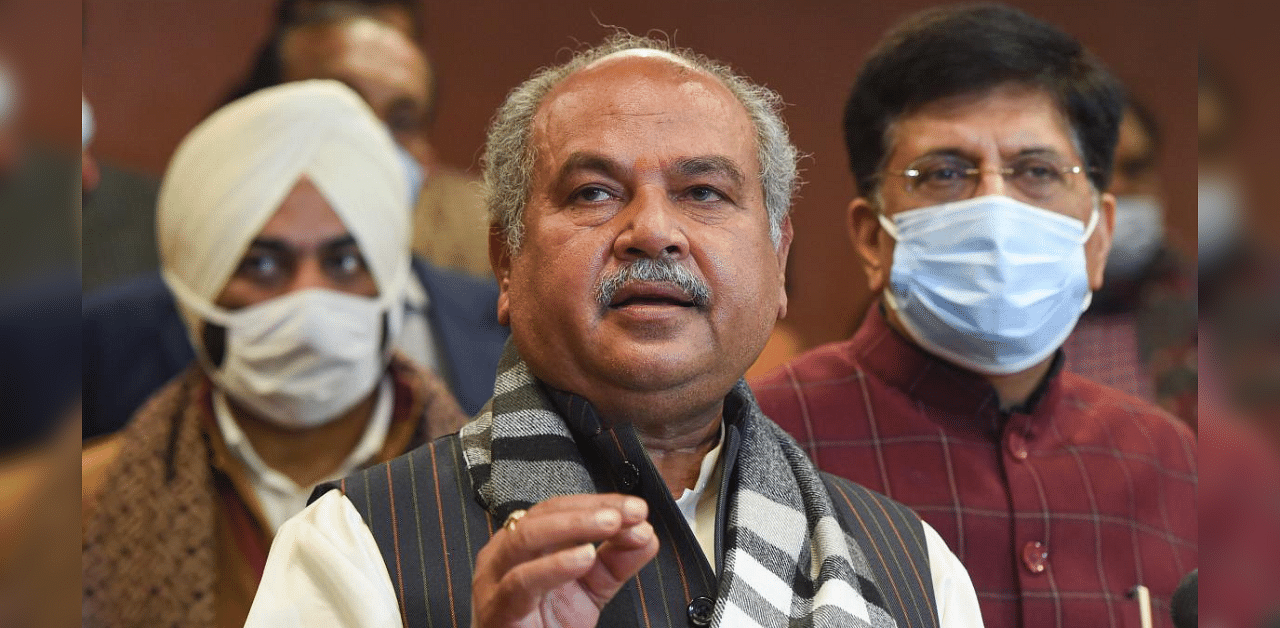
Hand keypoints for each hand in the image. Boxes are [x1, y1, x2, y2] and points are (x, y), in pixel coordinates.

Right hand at [471, 493, 658, 627]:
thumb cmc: (545, 627)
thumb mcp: (591, 589)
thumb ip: (617, 561)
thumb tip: (646, 534)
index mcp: (526, 541)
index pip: (562, 508)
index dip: (601, 502)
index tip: (637, 508)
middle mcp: (504, 552)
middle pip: (545, 513)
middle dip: (592, 509)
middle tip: (630, 512)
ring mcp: (494, 578)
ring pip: (527, 536)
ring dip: (574, 526)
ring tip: (611, 524)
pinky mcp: (496, 608)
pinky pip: (521, 580)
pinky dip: (555, 565)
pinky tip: (584, 557)